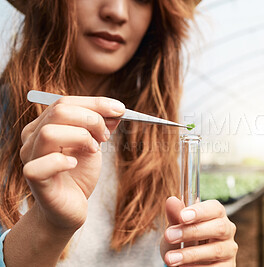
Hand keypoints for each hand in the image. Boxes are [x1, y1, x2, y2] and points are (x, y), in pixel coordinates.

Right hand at [20, 95, 123, 231]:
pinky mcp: (35, 180)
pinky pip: (41, 165)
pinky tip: (74, 165)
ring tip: (93, 149)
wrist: (69, 209)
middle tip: (105, 136)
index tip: (121, 109)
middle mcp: (32, 138)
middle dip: (92, 119)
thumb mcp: (93, 145)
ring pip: (50, 133)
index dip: (96, 103)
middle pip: (59, 111)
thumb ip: (101, 126)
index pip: (65, 102)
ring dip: (81, 137)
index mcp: (44, 125)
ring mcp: (30, 159)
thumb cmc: (79, 175)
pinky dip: (62, 161)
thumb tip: (117, 110)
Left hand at [161, 197, 237, 265]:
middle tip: (169, 236)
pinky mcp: (227, 266)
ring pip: (216, 250)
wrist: (187, 262)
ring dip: (191, 254)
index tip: (182, 216)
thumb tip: (171, 200)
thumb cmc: (184, 239)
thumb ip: (176, 215)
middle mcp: (227, 230)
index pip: (214, 208)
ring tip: (170, 258)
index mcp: (216, 214)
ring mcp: (229, 249)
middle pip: (218, 227)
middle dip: (192, 232)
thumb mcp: (177, 227)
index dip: (199, 211)